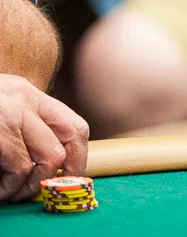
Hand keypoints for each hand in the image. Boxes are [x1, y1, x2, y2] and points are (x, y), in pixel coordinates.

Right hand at [0, 74, 88, 201]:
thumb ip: (23, 124)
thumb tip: (51, 161)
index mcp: (27, 94)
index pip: (73, 124)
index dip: (78, 156)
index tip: (70, 176)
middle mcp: (23, 99)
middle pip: (67, 141)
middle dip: (58, 173)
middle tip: (40, 190)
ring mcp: (8, 113)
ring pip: (46, 157)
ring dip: (30, 184)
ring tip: (11, 193)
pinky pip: (18, 166)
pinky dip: (10, 186)